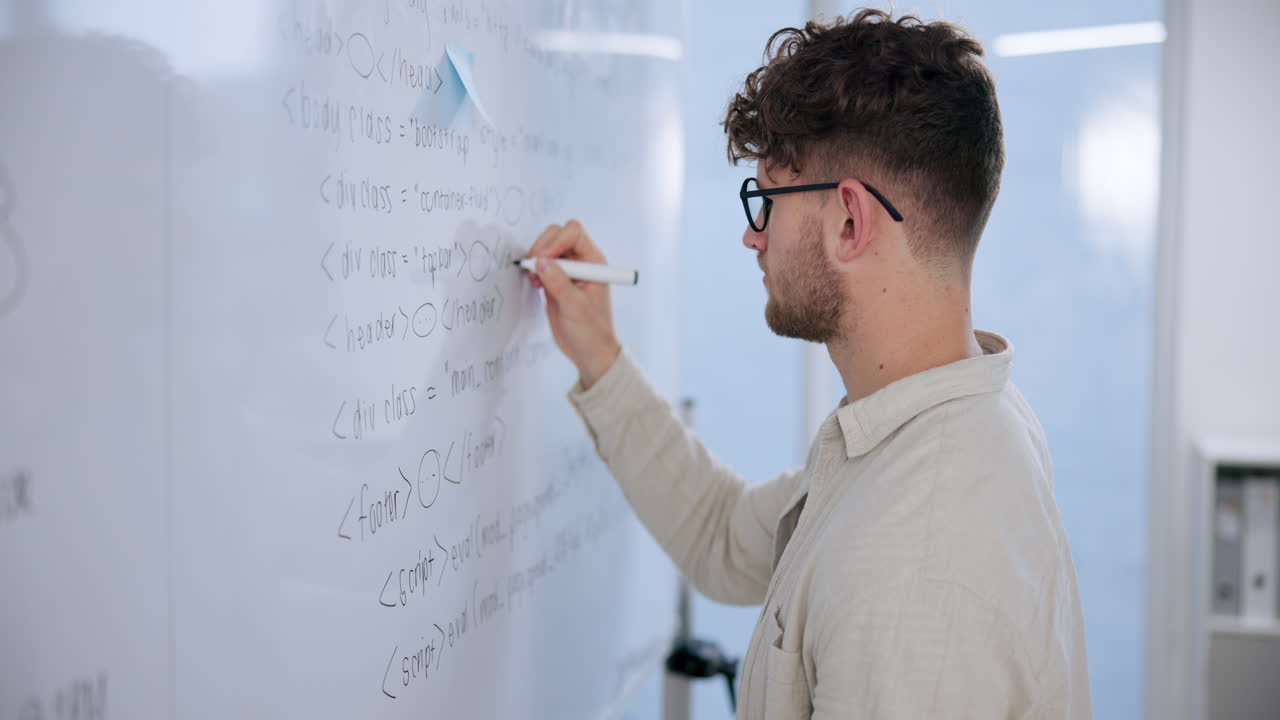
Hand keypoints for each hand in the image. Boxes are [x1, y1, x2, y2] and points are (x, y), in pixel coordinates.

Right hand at [525, 220, 620, 388]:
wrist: (589, 351)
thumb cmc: (592, 331)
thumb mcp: (576, 307)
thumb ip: (559, 282)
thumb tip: (541, 261)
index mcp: (594, 262)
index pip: (574, 233)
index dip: (556, 241)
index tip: (544, 260)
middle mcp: (582, 262)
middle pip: (558, 234)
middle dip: (543, 246)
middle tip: (534, 267)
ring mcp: (567, 270)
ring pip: (547, 247)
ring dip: (536, 258)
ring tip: (534, 278)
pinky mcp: (555, 281)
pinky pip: (541, 264)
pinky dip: (533, 269)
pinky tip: (535, 283)